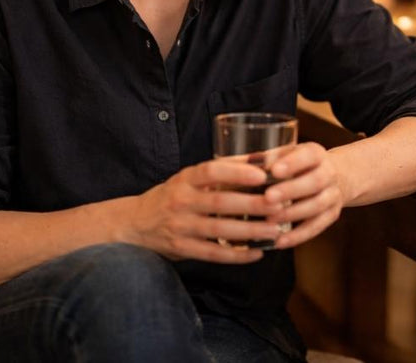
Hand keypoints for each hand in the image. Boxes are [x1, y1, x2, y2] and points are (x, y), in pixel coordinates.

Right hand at [124, 159, 285, 263]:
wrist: (135, 224)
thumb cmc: (173, 196)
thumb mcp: (190, 178)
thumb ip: (222, 171)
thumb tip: (262, 159)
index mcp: (185, 179)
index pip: (211, 171)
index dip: (236, 171)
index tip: (261, 174)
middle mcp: (181, 201)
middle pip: (220, 202)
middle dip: (252, 204)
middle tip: (280, 205)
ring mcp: (180, 226)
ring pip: (219, 230)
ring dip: (249, 231)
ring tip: (275, 231)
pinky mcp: (181, 249)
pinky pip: (212, 253)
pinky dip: (236, 255)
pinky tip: (257, 254)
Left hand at [263, 142, 345, 249]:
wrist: (337, 175)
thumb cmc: (300, 164)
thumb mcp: (288, 154)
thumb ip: (270, 158)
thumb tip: (249, 162)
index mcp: (316, 153)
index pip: (309, 155)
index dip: (293, 163)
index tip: (274, 171)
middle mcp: (329, 172)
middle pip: (315, 181)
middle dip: (291, 190)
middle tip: (268, 197)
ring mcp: (333, 195)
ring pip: (317, 205)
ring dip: (293, 214)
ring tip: (270, 220)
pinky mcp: (332, 214)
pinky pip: (316, 227)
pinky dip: (298, 236)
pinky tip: (279, 241)